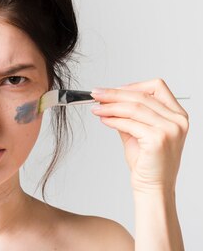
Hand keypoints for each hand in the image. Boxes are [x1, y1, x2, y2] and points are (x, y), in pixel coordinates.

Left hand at [90, 78, 188, 192]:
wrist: (153, 187)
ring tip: (96, 108)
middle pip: (141, 96)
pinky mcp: (158, 139)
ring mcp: (170, 129)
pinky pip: (129, 123)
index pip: (156, 87)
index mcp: (177, 114)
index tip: (112, 90)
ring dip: (110, 106)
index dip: (131, 86)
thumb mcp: (138, 132)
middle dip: (114, 94)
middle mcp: (177, 120)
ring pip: (134, 107)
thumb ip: (128, 115)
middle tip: (96, 94)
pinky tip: (103, 119)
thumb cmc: (147, 162)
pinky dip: (113, 119)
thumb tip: (108, 100)